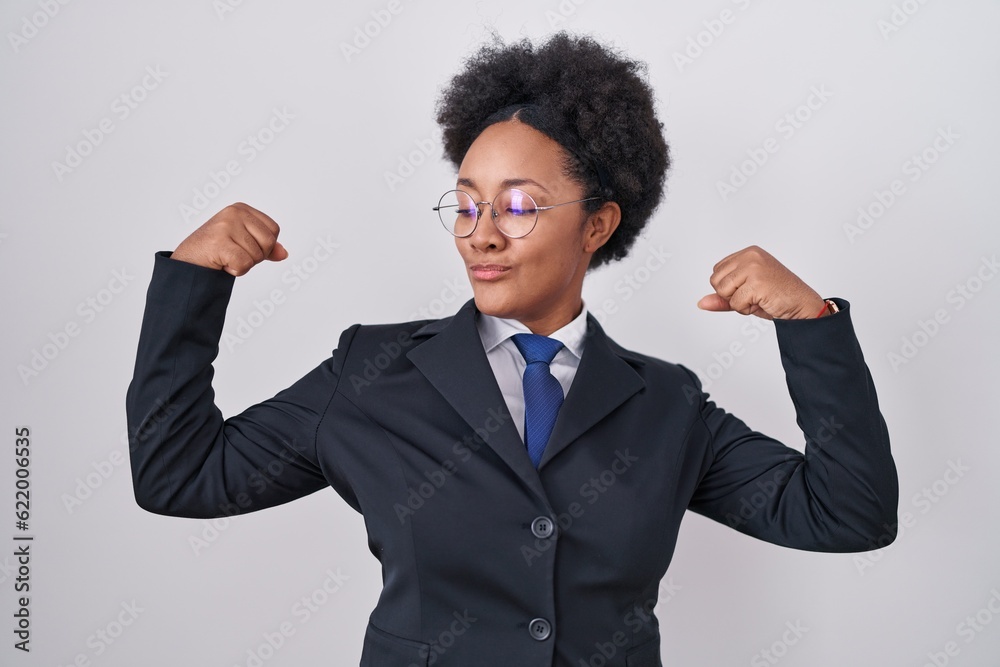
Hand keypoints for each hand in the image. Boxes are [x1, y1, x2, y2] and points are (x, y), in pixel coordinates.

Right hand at [171, 202, 287, 275]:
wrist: (187, 262)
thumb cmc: (216, 251)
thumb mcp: (244, 243)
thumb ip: (265, 246)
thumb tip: (284, 253)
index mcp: (241, 208)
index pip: (274, 230)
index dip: (264, 246)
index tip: (244, 247)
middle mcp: (234, 213)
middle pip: (269, 242)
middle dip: (256, 256)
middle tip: (235, 254)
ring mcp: (225, 226)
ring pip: (257, 256)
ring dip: (244, 264)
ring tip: (226, 257)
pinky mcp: (219, 242)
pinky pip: (244, 264)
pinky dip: (236, 271)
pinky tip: (222, 263)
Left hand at [696, 246, 825, 319]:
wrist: (803, 305)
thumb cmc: (777, 297)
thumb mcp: (745, 294)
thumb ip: (722, 297)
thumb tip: (701, 303)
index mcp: (748, 253)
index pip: (717, 272)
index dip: (729, 287)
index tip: (749, 288)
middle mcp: (750, 256)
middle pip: (716, 281)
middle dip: (731, 295)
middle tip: (754, 295)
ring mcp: (753, 267)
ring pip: (723, 291)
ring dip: (739, 303)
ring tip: (759, 298)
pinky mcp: (756, 282)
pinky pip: (735, 303)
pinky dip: (747, 309)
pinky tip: (763, 302)